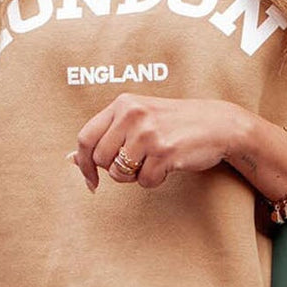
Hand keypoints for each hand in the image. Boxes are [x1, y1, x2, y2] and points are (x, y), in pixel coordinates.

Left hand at [68, 94, 246, 190]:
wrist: (216, 124)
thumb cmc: (174, 124)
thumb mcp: (138, 118)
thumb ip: (108, 134)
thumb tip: (70, 158)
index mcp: (122, 104)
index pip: (86, 138)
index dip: (82, 164)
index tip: (90, 181)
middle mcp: (132, 115)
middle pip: (102, 160)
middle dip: (117, 170)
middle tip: (137, 163)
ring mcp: (148, 133)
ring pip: (121, 174)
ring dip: (137, 176)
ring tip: (155, 160)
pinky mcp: (164, 151)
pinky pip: (145, 181)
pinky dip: (156, 180)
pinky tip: (169, 165)